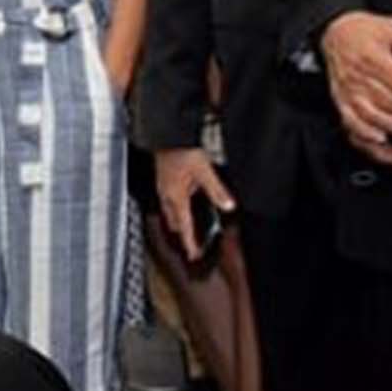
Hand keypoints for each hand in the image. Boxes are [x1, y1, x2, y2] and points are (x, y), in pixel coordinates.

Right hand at [154, 146, 236, 263]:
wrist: (165, 134)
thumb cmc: (181, 149)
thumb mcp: (204, 170)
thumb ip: (216, 190)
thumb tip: (228, 206)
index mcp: (176, 197)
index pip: (185, 226)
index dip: (190, 243)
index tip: (194, 255)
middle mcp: (167, 195)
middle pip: (174, 222)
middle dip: (183, 233)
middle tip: (192, 243)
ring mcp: (163, 187)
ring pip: (170, 211)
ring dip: (179, 220)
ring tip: (188, 225)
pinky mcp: (163, 178)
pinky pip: (169, 200)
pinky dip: (177, 206)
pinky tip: (185, 198)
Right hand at [321, 10, 391, 167]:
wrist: (336, 35)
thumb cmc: (363, 33)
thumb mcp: (389, 26)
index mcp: (371, 59)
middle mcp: (357, 79)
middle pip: (389, 103)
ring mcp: (348, 95)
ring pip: (372, 119)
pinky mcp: (343, 105)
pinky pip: (354, 129)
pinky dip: (370, 142)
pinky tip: (386, 145)